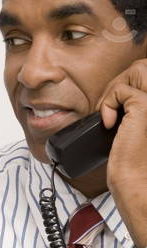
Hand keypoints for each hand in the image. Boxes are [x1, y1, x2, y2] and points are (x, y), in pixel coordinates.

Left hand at [97, 59, 146, 247]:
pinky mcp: (146, 106)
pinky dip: (108, 103)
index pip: (146, 72)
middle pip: (143, 67)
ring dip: (115, 89)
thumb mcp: (134, 120)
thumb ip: (132, 101)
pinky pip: (121, 89)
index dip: (126, 83)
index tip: (114, 106)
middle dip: (120, 82)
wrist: (133, 177)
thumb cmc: (132, 153)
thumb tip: (120, 86)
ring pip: (136, 70)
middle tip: (109, 108)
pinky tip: (109, 123)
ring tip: (110, 114)